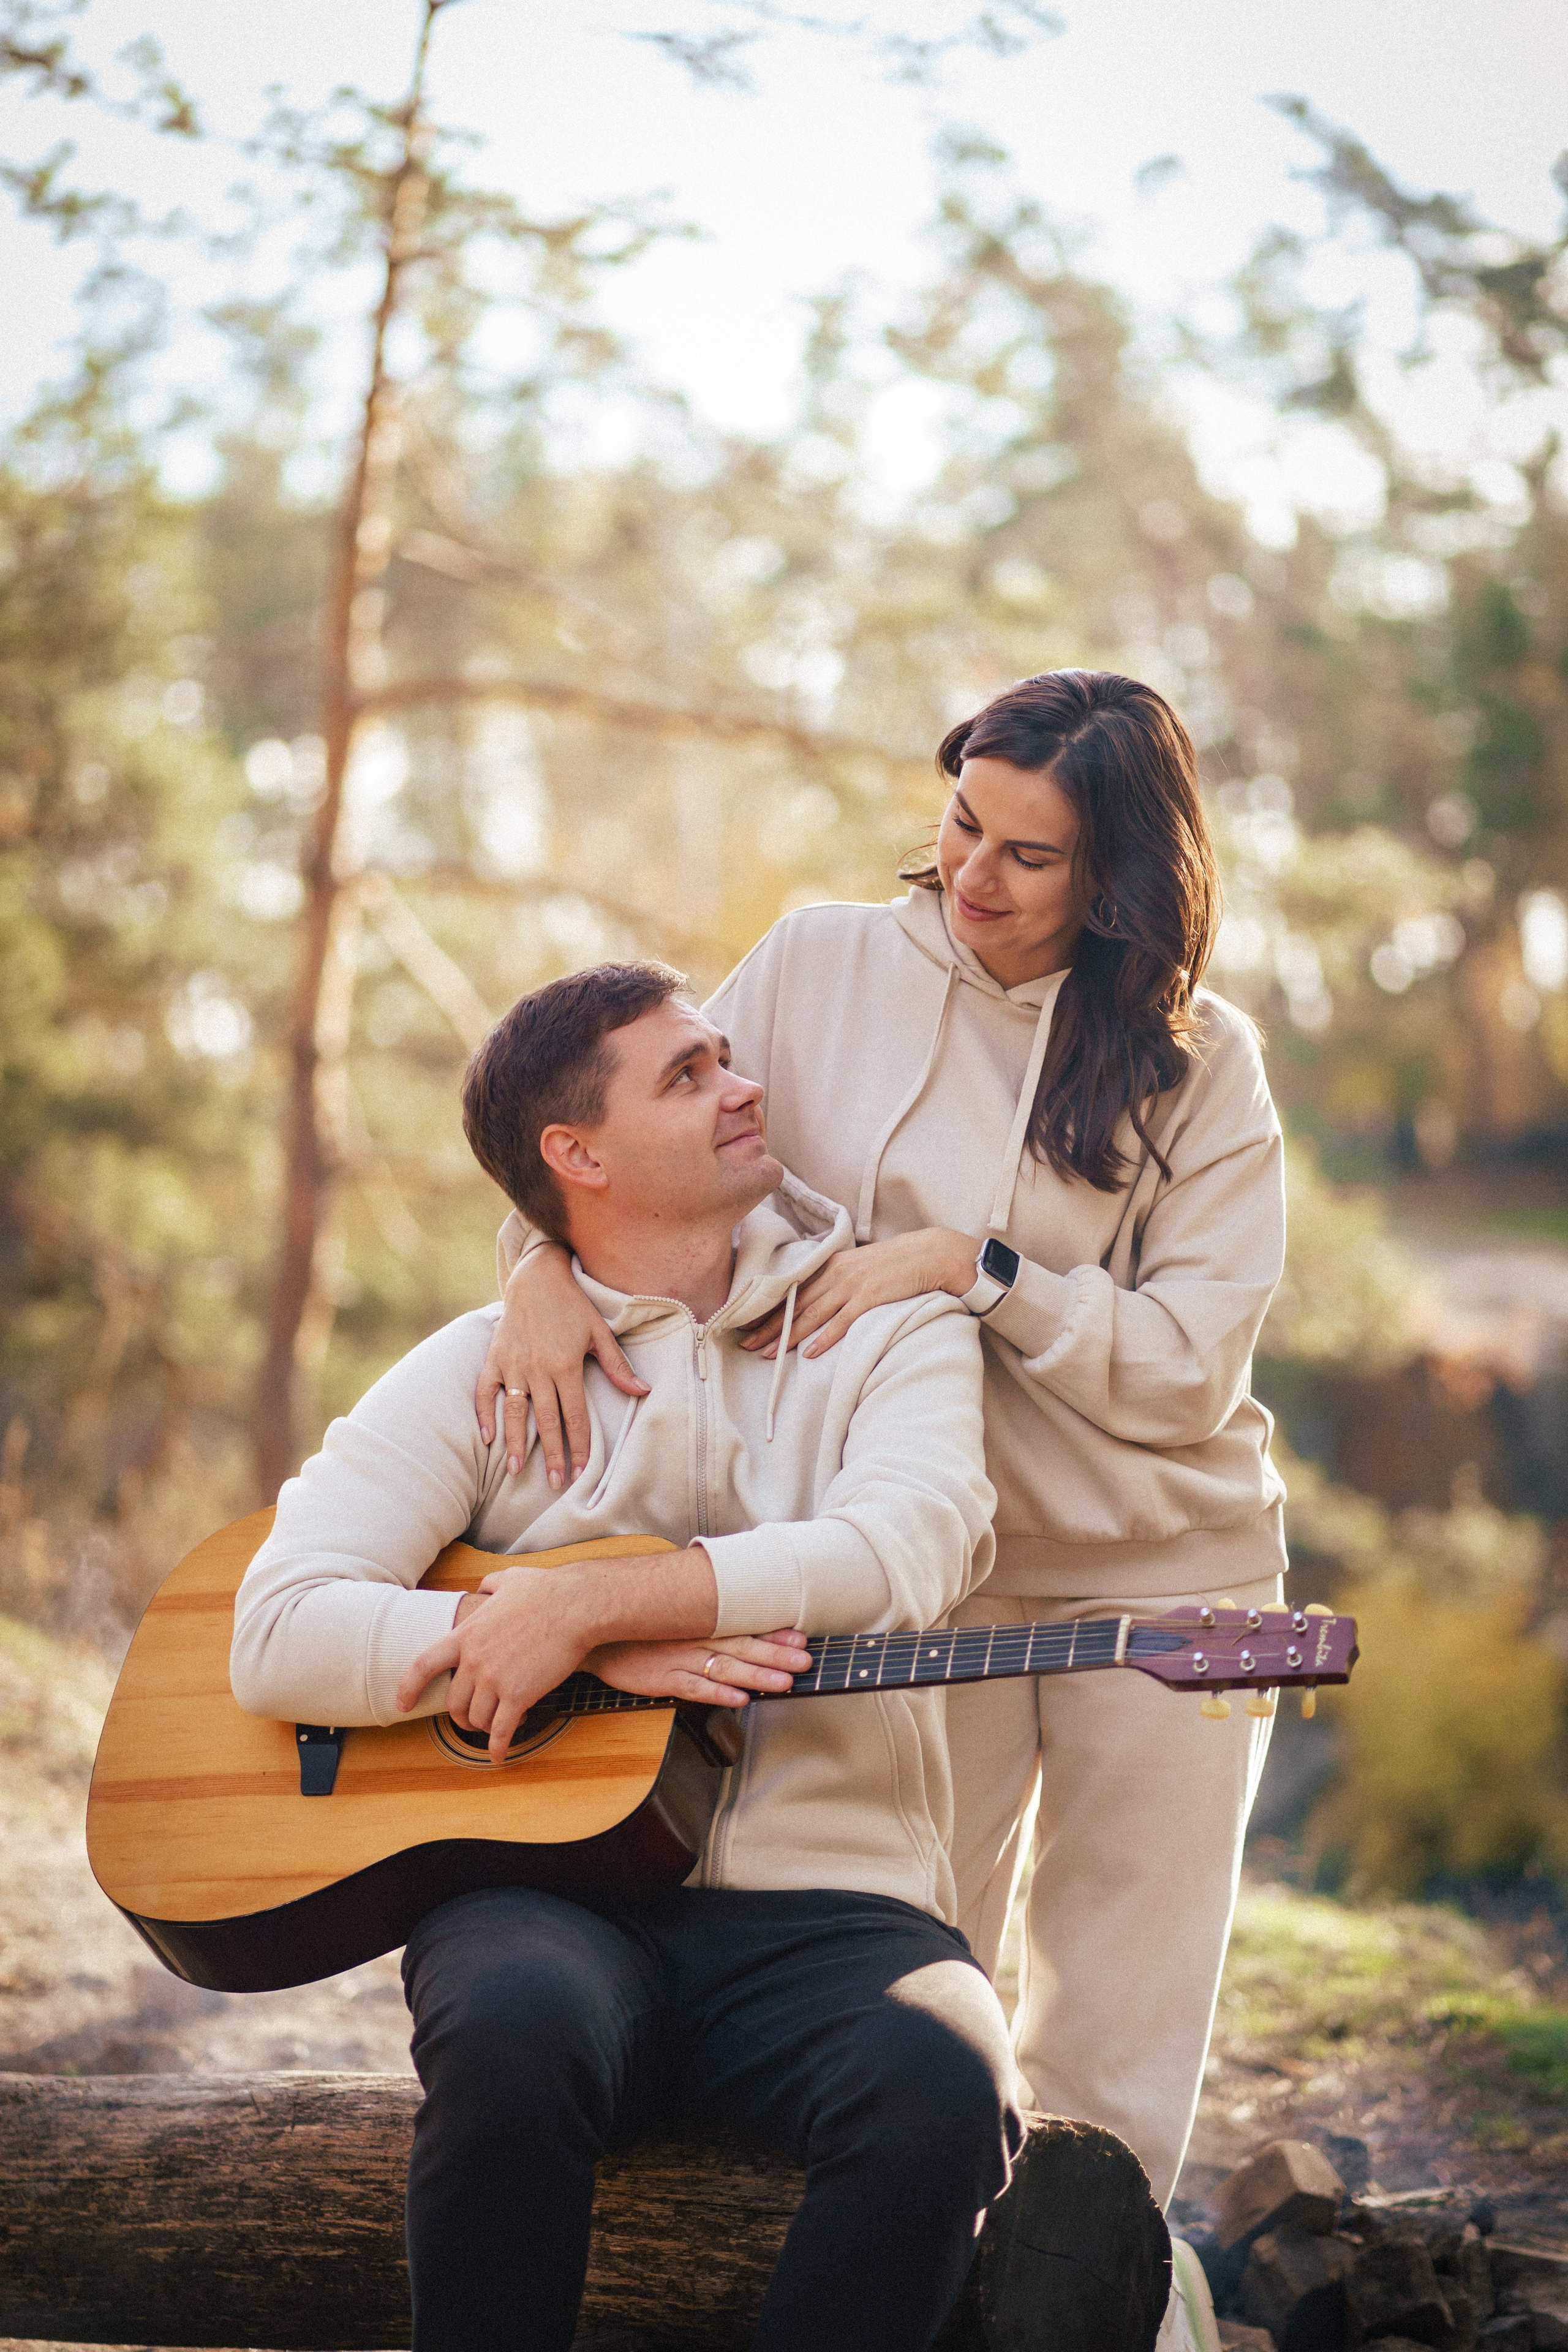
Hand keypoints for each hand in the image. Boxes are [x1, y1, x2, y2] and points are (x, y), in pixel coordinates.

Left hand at [397, 1563, 600, 1761]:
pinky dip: (498, 1747)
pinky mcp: (518, 1695)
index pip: (424, 1665)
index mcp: (466, 1634)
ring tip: (496, 1728)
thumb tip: (484, 1588)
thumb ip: (489, 1586)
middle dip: (461, 1716)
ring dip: (483, 1728)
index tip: (403, 1703)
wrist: (576, 1606)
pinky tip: (500, 1756)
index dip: (409, 1687)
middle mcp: (474, 1660)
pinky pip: (501, 1731)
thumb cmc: (547, 1590)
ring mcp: (495, 1679)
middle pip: (454, 1702)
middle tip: (471, 1720)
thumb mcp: (508, 1580)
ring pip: (476, 1719)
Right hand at [476, 1242, 646, 1489]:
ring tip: (516, 1471)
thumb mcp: (599, 1332)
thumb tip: (643, 1391)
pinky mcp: (494, 1357)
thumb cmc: (573, 1306)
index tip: (580, 1470)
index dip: (578, 1445)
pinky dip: (484, 1413)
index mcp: (566, 1365)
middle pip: (546, 1420)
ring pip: (514, 1411)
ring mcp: (512, 1364)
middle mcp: (538, 1369)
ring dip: (515, 1442)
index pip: (574, 1415)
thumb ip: (618, 1365)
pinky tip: (487, 1437)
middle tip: (553, 1482)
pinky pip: (484, 1390)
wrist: (536, 1277)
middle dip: (550, 1454)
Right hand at [585, 1630, 810, 1708]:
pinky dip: (717, 1693)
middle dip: (776, 1655)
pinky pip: (694, 1688)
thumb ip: (703, 1620)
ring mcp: (678, 1659)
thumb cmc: (639, 1627)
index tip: (802, 1636)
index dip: (774, 1632)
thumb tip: (736, 1621)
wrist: (596, 1632)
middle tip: (806, 1660)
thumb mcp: (673, 1617)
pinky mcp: (661, 1679)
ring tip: (784, 1682)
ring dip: (756, 1675)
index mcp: (700, 1623)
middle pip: (742, 1647)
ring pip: (724, 1667)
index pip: (743, 1626)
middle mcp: (694, 1638)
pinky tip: (739, 1699)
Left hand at [738, 1229, 977, 1359]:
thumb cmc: (896, 1264)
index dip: (769, 1310)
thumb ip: (838, 1281)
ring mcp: (852, 1284)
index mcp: (831, 1264)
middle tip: (745, 1344)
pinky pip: (841, 1322)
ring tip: (767, 1353)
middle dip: (768, 1326)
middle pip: (795, 1304)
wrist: (930, 1254)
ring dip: (787, 1336)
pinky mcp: (869, 1297)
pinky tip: (808, 1353)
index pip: (793, 1291)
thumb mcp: (860, 1267)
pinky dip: (823, 1338)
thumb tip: (818, 1302)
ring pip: (812, 1314)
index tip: (747, 1325)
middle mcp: (836, 1273)